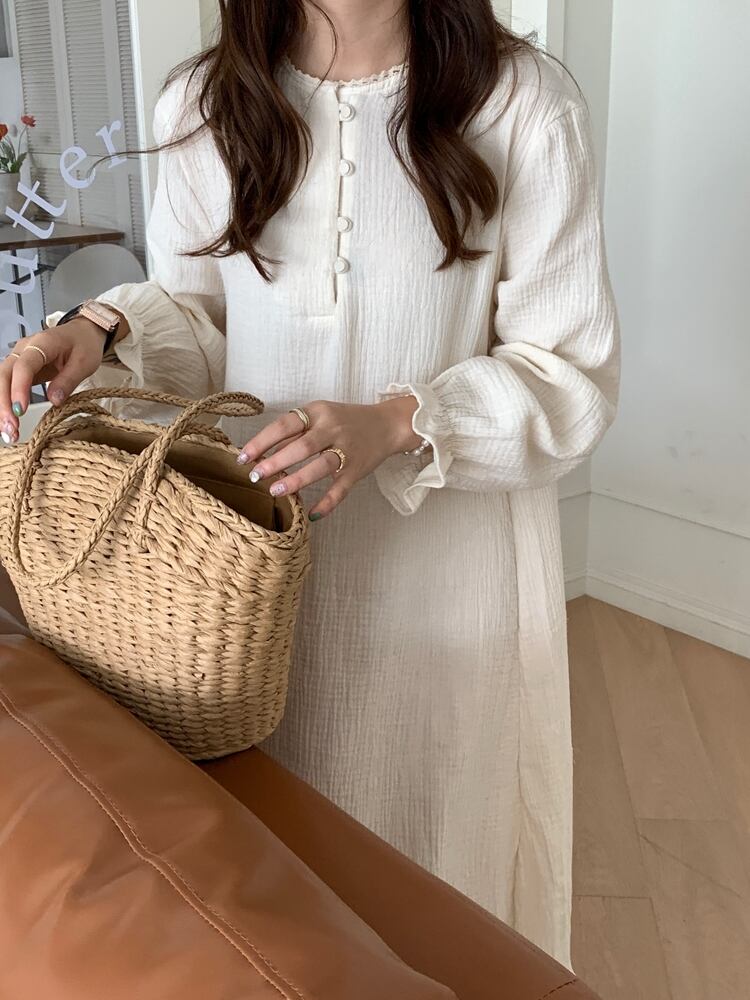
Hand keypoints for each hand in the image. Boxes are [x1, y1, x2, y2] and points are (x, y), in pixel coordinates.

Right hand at [0, 318, 110, 442]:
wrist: (82, 333)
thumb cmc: (84, 344)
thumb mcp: (84, 362)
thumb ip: (68, 381)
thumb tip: (54, 402)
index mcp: (41, 343)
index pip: (24, 366)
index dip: (19, 388)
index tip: (20, 411)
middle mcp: (23, 349)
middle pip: (4, 374)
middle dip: (3, 403)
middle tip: (10, 428)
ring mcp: (19, 358)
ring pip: (1, 381)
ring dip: (1, 407)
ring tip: (8, 432)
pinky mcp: (19, 369)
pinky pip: (7, 386)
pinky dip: (6, 404)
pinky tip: (8, 422)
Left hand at [237, 396, 423, 519]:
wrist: (388, 425)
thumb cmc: (346, 420)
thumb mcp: (320, 416)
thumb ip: (295, 433)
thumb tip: (263, 453)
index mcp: (318, 412)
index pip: (285, 426)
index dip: (261, 441)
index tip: (243, 457)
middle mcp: (333, 429)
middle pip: (301, 446)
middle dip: (275, 462)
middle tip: (255, 476)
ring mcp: (347, 450)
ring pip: (321, 465)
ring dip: (297, 479)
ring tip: (276, 490)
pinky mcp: (357, 470)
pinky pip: (341, 489)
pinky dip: (327, 502)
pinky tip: (312, 514)